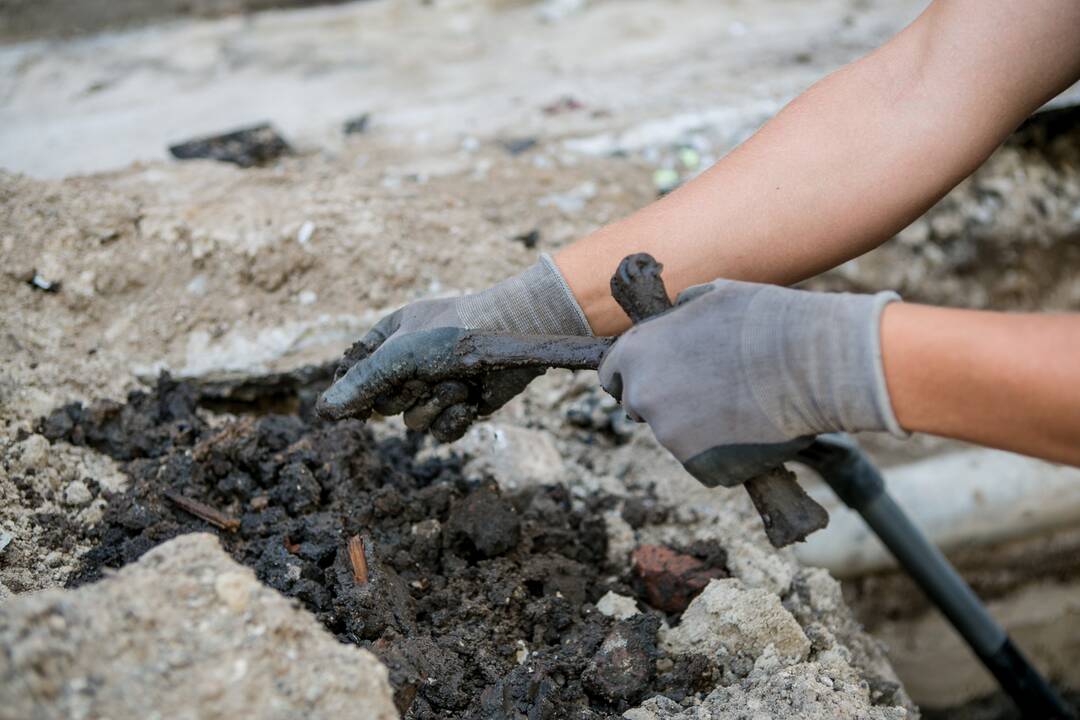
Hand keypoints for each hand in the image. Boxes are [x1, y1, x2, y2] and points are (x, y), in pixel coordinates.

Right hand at [317, 255, 591, 440]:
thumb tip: (323, 410)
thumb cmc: (454, 334)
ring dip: (434, 405)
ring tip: (457, 382)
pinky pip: (441, 431)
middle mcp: (411, 363)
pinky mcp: (461, 406)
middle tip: (423, 378)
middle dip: (404, 395)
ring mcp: (436, 385)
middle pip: (383, 404)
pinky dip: (454, 418)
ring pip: (413, 420)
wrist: (514, 337)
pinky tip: (470, 399)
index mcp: (390, 338)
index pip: (356, 373)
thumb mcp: (399, 354)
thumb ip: (361, 383)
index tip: (361, 398)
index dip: (358, 389)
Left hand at [598, 279, 903, 486]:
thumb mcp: (714, 296)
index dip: (633, 377)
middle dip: (666, 402)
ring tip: (744, 406)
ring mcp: (670, 436)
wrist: (812, 364)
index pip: (613, 375)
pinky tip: (754, 431)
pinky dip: (725, 455)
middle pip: (642, 407)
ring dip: (699, 428)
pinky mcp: (701, 467)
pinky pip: (706, 464)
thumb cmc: (767, 321)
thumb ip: (682, 311)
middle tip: (708, 393)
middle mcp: (644, 396)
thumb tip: (678, 313)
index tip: (654, 379)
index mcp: (637, 352)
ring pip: (677, 437)